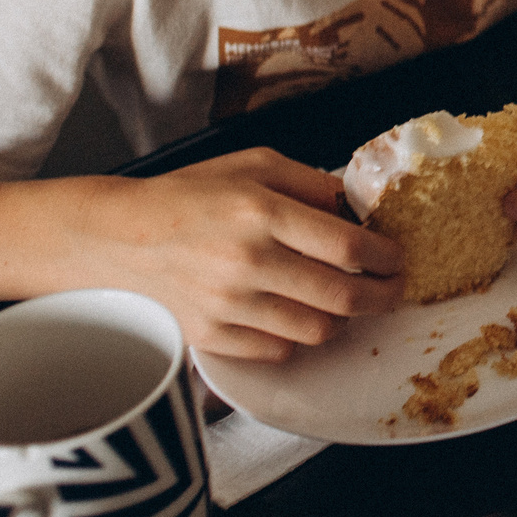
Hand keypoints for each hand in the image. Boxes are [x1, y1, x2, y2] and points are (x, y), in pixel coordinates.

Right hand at [82, 148, 403, 363]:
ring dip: (342, 318)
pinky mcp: (212, 337)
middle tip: (392, 289)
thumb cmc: (191, 196)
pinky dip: (298, 336)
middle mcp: (248, 261)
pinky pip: (280, 350)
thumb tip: (361, 207)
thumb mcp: (254, 165)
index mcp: (262, 212)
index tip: (398, 259)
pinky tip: (296, 313)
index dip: (387, 258)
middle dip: (383, 296)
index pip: (349, 247)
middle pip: (343, 297)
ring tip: (343, 300)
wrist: (118, 236)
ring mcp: (228, 305)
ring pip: (317, 330)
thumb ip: (312, 183)